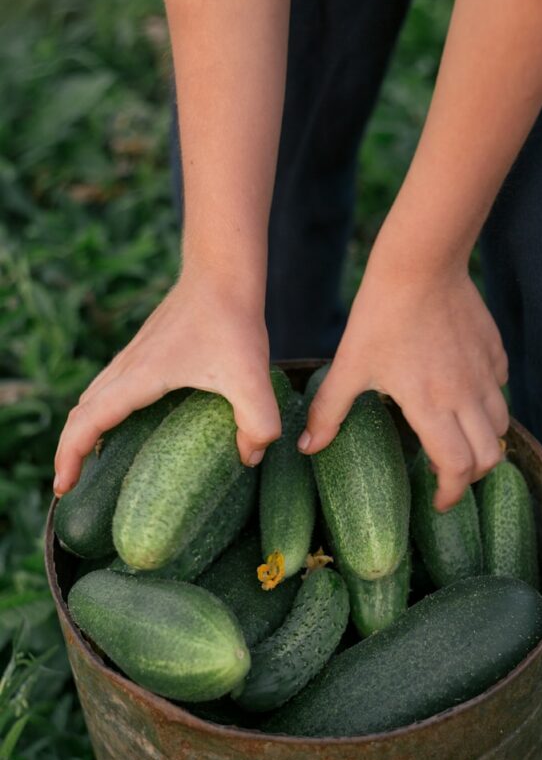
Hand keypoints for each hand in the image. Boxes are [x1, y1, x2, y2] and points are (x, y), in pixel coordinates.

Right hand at [54, 265, 279, 495]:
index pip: (88, 422)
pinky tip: (125, 423)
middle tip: (71, 484)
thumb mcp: (253, 378)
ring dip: (84, 429)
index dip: (70, 457)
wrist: (223, 273)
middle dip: (70, 450)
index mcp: (139, 378)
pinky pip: (110, 386)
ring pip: (93, 398)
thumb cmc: (232, 322)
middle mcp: (127, 368)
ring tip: (92, 459)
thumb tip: (249, 457)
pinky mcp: (146, 351)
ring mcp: (134, 357)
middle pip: (81, 412)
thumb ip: (259, 423)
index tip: (64, 486)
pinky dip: (102, 410)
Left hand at [300, 257, 508, 511]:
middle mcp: (466, 396)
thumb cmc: (381, 317)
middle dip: (473, 475)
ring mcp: (485, 373)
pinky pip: (501, 388)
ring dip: (484, 441)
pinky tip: (465, 395)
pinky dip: (488, 403)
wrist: (421, 265)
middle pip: (490, 456)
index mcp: (431, 407)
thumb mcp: (350, 365)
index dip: (451, 493)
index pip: (458, 468)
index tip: (438, 501)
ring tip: (459, 440)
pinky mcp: (494, 351)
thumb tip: (307, 447)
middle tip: (450, 476)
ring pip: (501, 425)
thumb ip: (330, 411)